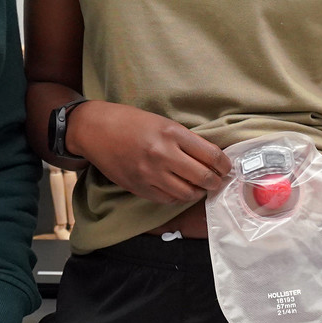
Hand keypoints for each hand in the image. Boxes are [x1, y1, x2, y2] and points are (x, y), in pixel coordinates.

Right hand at [66, 101, 231, 206]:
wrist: (95, 130)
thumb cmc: (129, 122)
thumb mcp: (162, 122)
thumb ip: (185, 140)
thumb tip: (210, 158)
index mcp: (172, 133)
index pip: (212, 155)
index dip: (224, 165)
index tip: (226, 167)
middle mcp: (163, 154)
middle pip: (203, 177)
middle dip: (215, 182)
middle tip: (217, 181)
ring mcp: (150, 174)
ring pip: (187, 193)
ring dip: (198, 192)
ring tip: (199, 187)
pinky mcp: (139, 187)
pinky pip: (168, 200)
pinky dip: (178, 197)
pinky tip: (179, 189)